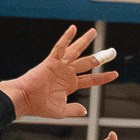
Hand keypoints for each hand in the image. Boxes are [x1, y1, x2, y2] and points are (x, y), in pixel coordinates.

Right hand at [0, 25, 115, 120]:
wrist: (25, 100)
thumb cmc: (39, 106)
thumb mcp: (61, 111)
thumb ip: (74, 109)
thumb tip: (84, 111)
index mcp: (70, 84)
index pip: (91, 79)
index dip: (103, 77)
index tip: (115, 73)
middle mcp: (67, 73)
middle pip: (87, 63)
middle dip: (101, 57)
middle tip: (113, 51)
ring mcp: (59, 66)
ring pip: (76, 51)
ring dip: (85, 41)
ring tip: (94, 32)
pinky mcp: (50, 62)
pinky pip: (60, 48)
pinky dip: (66, 38)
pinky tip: (73, 29)